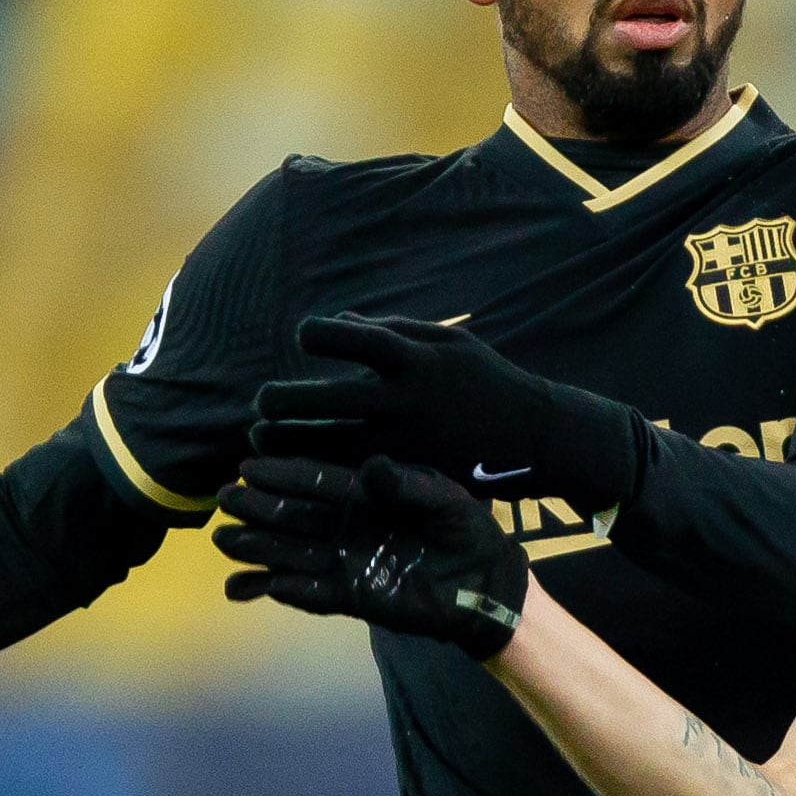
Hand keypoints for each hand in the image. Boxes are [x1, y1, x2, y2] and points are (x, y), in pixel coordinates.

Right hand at [216, 455, 531, 657]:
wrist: (484, 582)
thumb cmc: (467, 529)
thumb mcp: (442, 500)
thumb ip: (405, 486)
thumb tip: (371, 466)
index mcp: (365, 496)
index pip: (316, 482)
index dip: (283, 474)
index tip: (248, 465)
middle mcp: (348, 527)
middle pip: (295, 516)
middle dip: (259, 508)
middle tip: (225, 499)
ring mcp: (347, 562)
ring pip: (293, 554)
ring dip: (259, 549)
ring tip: (224, 540)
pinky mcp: (354, 597)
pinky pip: (313, 593)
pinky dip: (287, 590)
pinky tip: (258, 585)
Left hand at [251, 316, 638, 512]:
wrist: (533, 438)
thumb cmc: (486, 381)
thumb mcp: (448, 343)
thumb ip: (393, 330)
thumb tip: (339, 322)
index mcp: (416, 359)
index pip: (353, 338)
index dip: (319, 334)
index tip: (305, 336)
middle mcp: (405, 401)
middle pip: (327, 400)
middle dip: (284, 401)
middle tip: (263, 402)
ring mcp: (405, 443)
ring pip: (329, 446)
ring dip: (288, 443)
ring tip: (261, 438)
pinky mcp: (408, 474)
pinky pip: (351, 472)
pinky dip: (319, 468)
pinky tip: (295, 464)